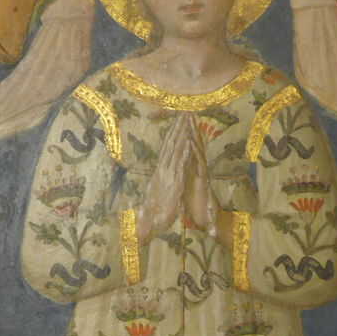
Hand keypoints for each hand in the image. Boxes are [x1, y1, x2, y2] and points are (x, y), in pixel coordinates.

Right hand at [135, 112, 189, 242]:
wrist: (147, 224)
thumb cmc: (152, 213)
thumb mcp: (158, 193)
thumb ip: (162, 183)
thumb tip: (163, 175)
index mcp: (160, 171)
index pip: (167, 148)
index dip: (173, 134)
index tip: (177, 121)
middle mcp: (162, 170)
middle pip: (171, 144)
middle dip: (178, 127)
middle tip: (184, 111)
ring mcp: (168, 175)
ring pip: (175, 150)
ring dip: (182, 134)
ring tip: (187, 120)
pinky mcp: (174, 184)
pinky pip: (180, 165)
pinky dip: (184, 153)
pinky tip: (189, 142)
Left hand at [183, 116, 232, 246]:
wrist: (204, 218)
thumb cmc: (195, 204)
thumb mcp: (186, 185)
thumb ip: (184, 174)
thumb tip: (180, 165)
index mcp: (189, 167)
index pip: (185, 146)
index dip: (181, 133)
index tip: (178, 119)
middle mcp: (196, 167)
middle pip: (192, 143)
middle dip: (189, 127)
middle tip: (186, 110)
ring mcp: (199, 172)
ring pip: (196, 149)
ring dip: (193, 133)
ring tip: (190, 119)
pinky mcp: (202, 179)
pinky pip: (198, 163)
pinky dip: (194, 151)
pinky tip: (191, 140)